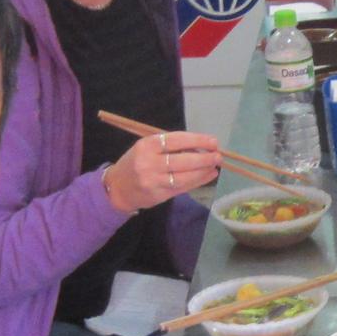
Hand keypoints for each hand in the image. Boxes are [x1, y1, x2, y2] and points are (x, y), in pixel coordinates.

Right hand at [105, 129, 221, 213]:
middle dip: (204, 158)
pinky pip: (182, 187)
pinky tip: (208, 175)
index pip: (176, 140)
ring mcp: (153, 181)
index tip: (212, 141)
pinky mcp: (159, 195)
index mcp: (146, 145)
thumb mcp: (146, 148)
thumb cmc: (135, 163)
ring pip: (184, 176)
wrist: (118, 188)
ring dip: (203, 171)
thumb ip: (169, 147)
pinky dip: (198, 181)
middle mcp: (148, 163)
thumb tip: (200, 146)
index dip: (197, 140)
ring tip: (215, 166)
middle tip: (218, 155)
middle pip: (182, 160)